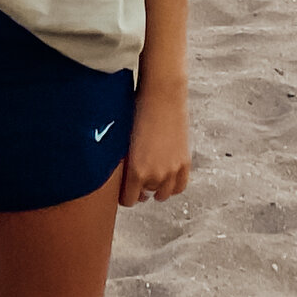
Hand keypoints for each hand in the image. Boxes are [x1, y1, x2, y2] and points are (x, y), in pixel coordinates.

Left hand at [120, 78, 190, 204]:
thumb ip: (120, 162)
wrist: (161, 95)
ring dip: (156, 187)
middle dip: (139, 187)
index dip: (124, 195)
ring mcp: (172, 170)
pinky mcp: (184, 162)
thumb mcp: (121, 140)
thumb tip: (111, 173)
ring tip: (151, 175)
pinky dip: (173, 184)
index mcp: (136, 171)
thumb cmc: (135, 110)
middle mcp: (155, 175)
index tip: (122, 187)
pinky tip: (166, 176)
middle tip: (136, 175)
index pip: (128, 201)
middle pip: (145, 196)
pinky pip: (180, 186)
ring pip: (163, 194)